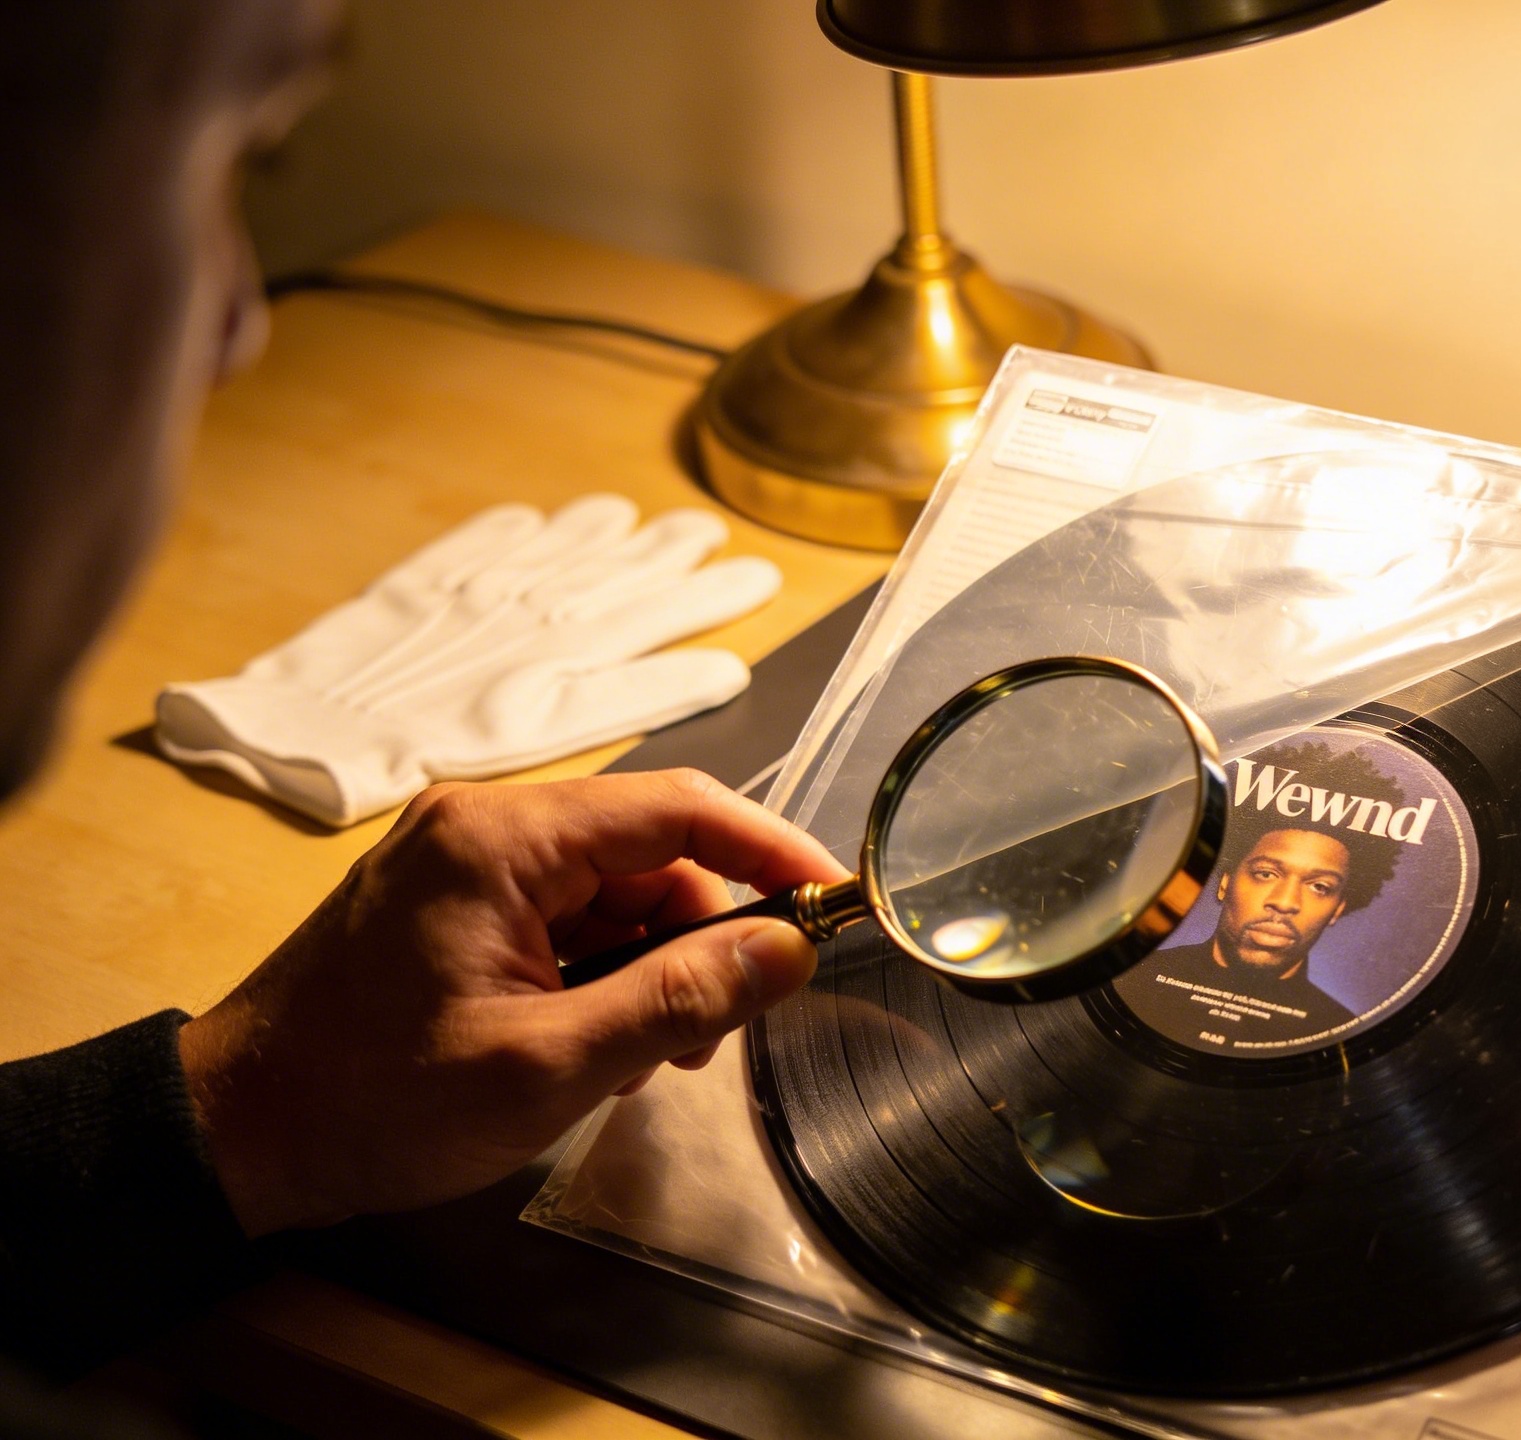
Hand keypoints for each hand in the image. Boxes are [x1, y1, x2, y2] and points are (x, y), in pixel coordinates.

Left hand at [177, 770, 847, 1236]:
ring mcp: (464, 863)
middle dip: (704, 937)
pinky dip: (602, 975)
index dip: (772, 850)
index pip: (680, 808)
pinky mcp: (454, 904)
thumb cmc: (370, 1101)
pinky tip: (593, 1046)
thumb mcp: (546, 1066)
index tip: (835, 899)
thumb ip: (676, 1003)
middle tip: (720, 1030)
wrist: (234, 1135)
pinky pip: (568, 917)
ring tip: (641, 1059)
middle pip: (652, 853)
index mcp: (502, 840)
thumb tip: (787, 953)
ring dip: (652, 968)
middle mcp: (485, 827)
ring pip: (616, 892)